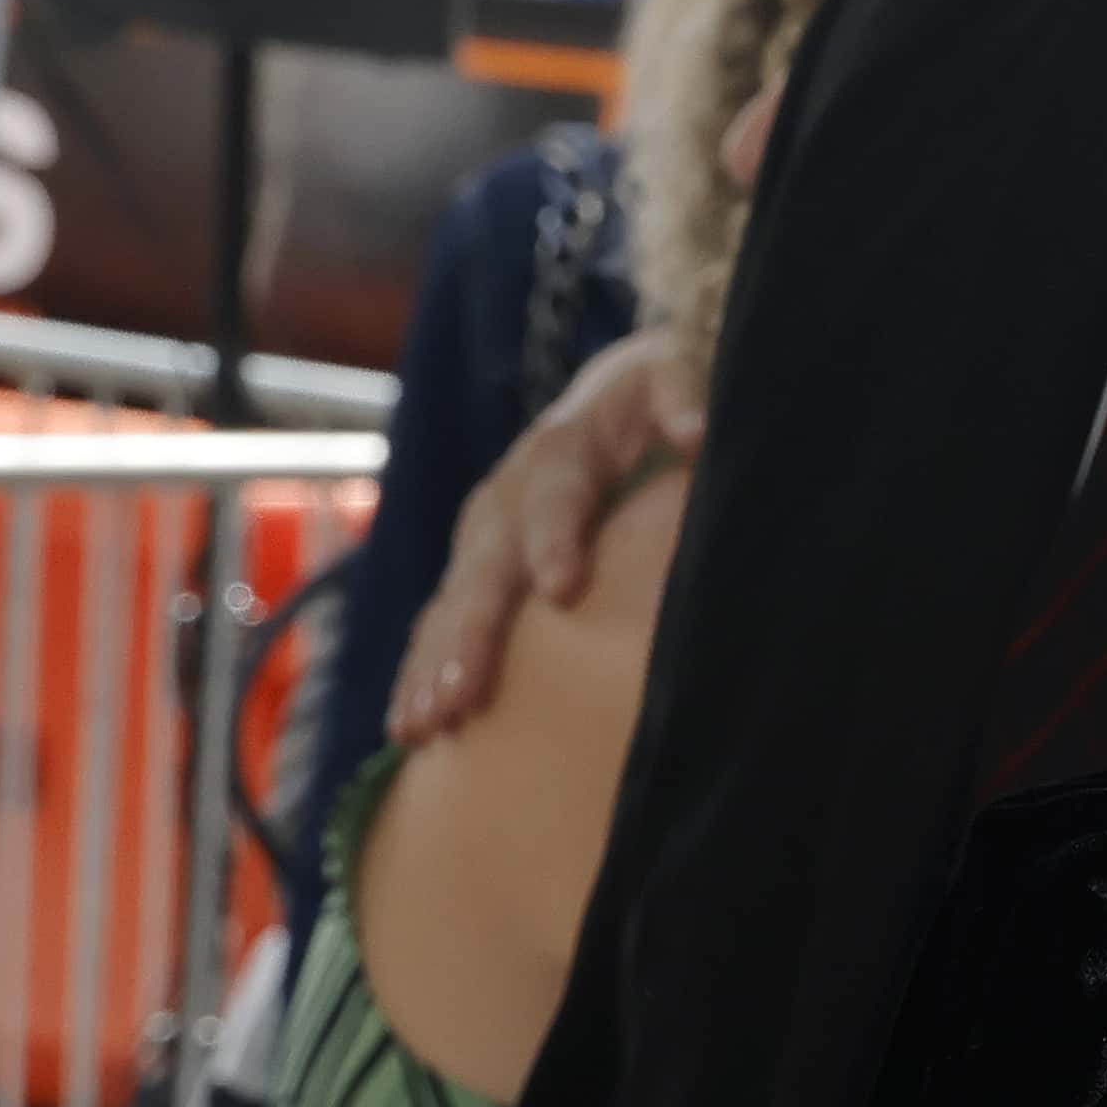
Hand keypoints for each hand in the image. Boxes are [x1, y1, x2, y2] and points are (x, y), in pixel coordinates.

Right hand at [388, 332, 704, 741]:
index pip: (554, 497)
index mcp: (558, 453)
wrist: (611, 393)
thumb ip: (681, 397)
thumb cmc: (652, 397)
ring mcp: (483, 538)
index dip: (555, 539)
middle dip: (472, 632)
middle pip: (485, 566)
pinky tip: (408, 729)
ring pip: (451, 604)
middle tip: (460, 694)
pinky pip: (440, 623)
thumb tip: (697, 429)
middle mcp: (506, 498)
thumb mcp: (671, 377)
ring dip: (435, 666)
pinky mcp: (476, 570)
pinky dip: (423, 673)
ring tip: (422, 726)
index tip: (561, 589)